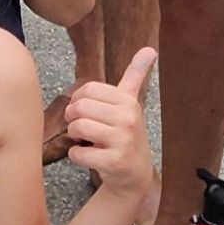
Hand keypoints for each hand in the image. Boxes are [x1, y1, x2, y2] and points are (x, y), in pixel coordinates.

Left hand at [66, 48, 155, 199]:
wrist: (134, 175)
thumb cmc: (126, 134)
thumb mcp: (131, 103)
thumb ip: (136, 75)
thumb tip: (151, 49)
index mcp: (128, 101)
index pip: (89, 89)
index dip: (78, 100)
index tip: (83, 110)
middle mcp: (128, 118)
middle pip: (81, 107)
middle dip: (73, 117)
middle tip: (79, 126)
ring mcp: (122, 141)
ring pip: (78, 127)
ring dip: (73, 135)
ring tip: (83, 139)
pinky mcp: (114, 162)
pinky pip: (77, 152)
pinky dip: (75, 155)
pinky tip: (87, 155)